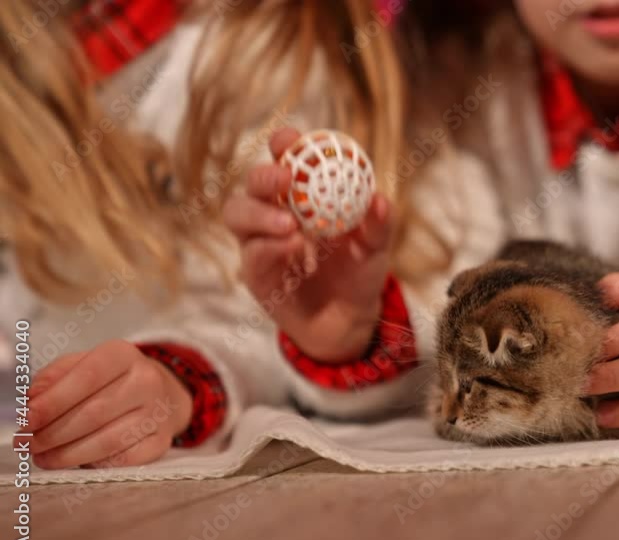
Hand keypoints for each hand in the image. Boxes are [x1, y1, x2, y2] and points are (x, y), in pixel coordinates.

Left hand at [18, 340, 192, 468]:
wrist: (161, 393)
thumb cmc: (111, 379)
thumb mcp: (83, 364)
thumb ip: (54, 377)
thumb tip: (33, 401)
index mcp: (124, 355)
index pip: (87, 377)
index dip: (53, 402)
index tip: (26, 420)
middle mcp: (147, 381)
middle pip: (94, 413)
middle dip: (53, 433)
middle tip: (28, 443)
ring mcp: (158, 413)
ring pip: (108, 441)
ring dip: (67, 454)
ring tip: (43, 457)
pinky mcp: (162, 441)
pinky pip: (124, 460)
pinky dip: (95, 464)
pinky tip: (76, 461)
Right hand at [223, 128, 393, 362]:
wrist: (349, 320)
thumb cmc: (360, 272)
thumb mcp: (376, 247)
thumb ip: (379, 224)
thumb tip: (380, 200)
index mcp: (303, 195)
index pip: (285, 160)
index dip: (283, 145)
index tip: (290, 139)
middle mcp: (275, 211)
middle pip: (254, 183)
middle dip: (265, 176)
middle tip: (285, 180)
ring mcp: (260, 240)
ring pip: (238, 213)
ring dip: (259, 213)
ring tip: (290, 225)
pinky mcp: (255, 271)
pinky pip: (251, 252)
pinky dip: (269, 246)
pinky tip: (293, 248)